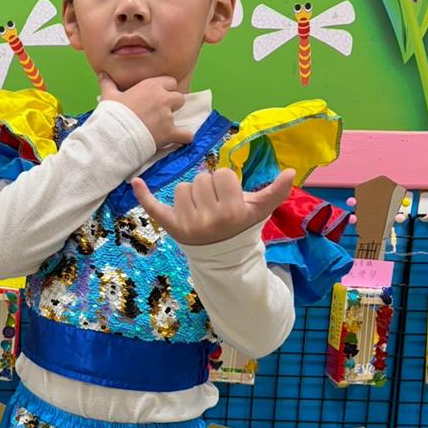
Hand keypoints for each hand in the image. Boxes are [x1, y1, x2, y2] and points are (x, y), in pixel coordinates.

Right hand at [98, 73, 192, 150]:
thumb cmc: (112, 114)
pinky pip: (186, 135)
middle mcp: (162, 98)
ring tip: (164, 128)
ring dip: (174, 120)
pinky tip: (179, 139)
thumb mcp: (109, 96)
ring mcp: (167, 116)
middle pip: (179, 97)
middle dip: (172, 104)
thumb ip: (108, 84)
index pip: (170, 82)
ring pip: (181, 115)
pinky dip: (184, 138)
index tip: (158, 98)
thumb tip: (102, 74)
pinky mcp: (169, 132)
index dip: (166, 90)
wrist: (115, 134)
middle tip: (160, 113)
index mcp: (151, 86)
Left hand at [131, 166, 295, 245]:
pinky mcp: (171, 227)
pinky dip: (144, 195)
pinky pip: (154, 207)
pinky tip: (135, 182)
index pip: (221, 176)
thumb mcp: (260, 211)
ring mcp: (187, 225)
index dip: (226, 184)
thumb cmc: (241, 226)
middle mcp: (208, 220)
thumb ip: (275, 192)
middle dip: (209, 188)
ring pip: (183, 188)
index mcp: (231, 212)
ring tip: (201, 210)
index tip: (230, 199)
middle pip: (202, 180)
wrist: (223, 255)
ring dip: (192, 194)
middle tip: (215, 206)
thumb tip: (291, 172)